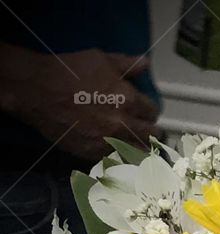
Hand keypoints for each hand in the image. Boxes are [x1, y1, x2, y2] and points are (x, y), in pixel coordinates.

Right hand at [0, 45, 159, 161]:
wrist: (39, 90)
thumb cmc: (68, 72)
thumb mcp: (100, 59)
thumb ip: (127, 65)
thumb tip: (145, 64)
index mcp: (129, 100)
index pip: (151, 112)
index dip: (149, 111)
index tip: (145, 112)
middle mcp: (124, 124)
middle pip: (151, 136)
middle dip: (151, 132)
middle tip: (146, 131)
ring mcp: (109, 141)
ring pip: (137, 152)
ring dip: (139, 147)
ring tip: (136, 143)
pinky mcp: (94, 153)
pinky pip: (116, 159)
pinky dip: (119, 155)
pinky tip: (117, 150)